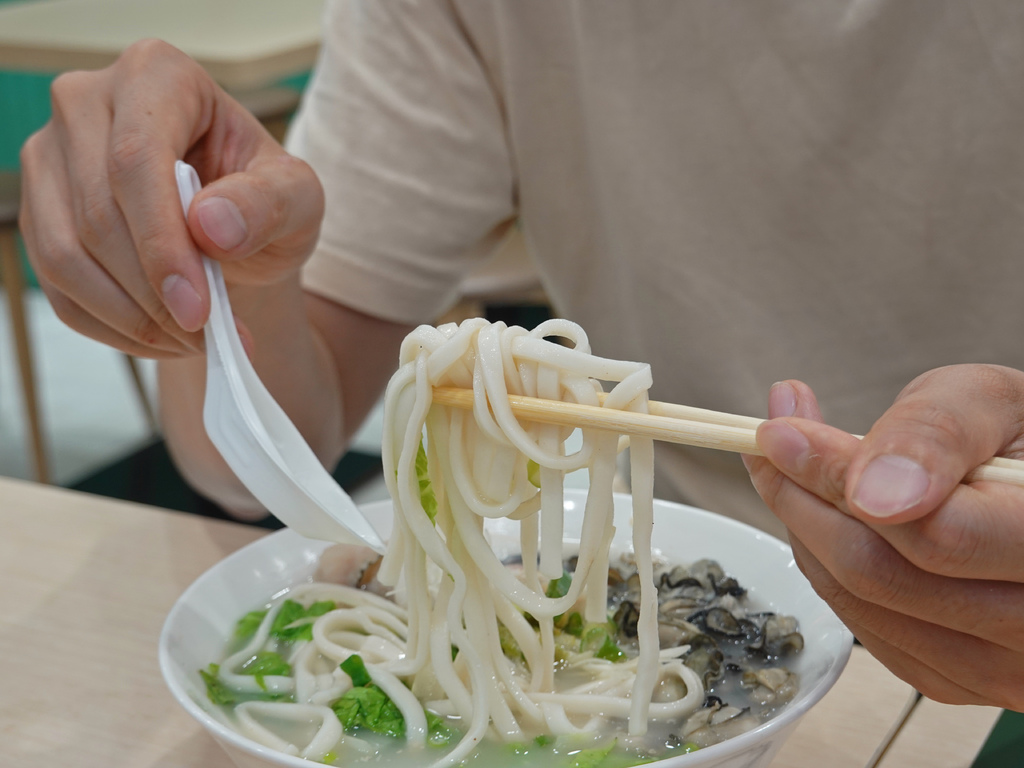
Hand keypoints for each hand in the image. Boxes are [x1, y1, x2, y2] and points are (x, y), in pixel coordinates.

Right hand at [19, 39, 323, 357]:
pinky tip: (162, 338)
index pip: (136, 161)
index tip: (198, 308)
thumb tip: (211, 225)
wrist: (237, 226)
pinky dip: (110, 327)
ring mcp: (52, 157)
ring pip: (63, 253)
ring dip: (130, 317)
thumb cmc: (266, 198)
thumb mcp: (298, 198)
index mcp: (157, 75)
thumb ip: (271, 203)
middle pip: (96, 213)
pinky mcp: (40, 211)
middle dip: (152, 292)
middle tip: (206, 334)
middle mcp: (86, 102)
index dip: (162, 244)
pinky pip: (56, 285)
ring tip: (193, 339)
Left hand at [745, 364, 1023, 710]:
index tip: (779, 433)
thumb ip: (931, 434)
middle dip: (803, 499)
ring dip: (808, 531)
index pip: (932, 534)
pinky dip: (829, 569)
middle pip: (879, 575)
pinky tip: (831, 518)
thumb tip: (868, 490)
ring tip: (796, 467)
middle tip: (774, 443)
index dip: (835, 479)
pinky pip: (868, 631)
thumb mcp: (991, 404)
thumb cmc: (1023, 442)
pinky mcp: (961, 682)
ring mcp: (1002, 669)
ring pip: (861, 607)